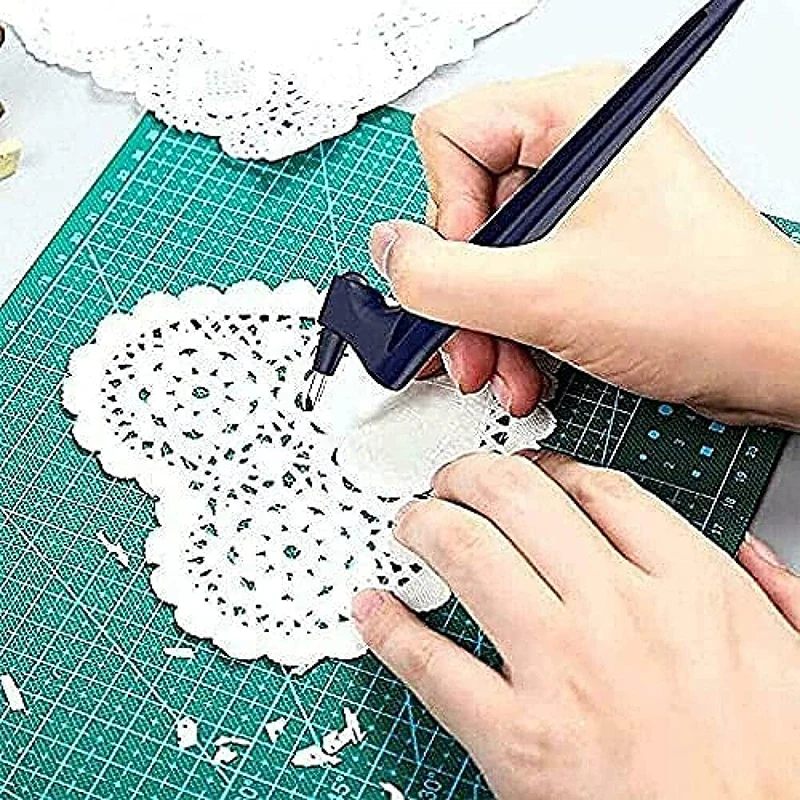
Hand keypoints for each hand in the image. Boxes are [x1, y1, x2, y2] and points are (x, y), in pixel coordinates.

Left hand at [352, 452, 799, 799]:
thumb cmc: (775, 778)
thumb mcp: (798, 664)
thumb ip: (775, 597)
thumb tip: (752, 556)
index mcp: (690, 589)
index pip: (600, 490)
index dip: (550, 468)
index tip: (530, 472)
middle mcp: (620, 614)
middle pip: (520, 500)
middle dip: (471, 476)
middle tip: (452, 482)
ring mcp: (562, 673)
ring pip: (469, 555)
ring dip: (425, 525)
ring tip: (412, 524)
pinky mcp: (516, 741)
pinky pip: (432, 665)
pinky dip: (391, 628)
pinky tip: (374, 609)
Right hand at [370, 65, 799, 427]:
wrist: (770, 360)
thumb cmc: (702, 306)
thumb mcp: (542, 296)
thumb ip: (439, 276)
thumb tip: (388, 254)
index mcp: (574, 111)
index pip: (448, 137)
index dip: (443, 217)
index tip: (469, 274)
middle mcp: (578, 145)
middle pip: (465, 206)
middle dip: (463, 293)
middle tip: (464, 345)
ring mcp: (586, 197)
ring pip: (491, 253)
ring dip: (485, 323)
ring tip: (499, 370)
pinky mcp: (592, 242)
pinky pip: (523, 275)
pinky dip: (513, 327)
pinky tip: (524, 369)